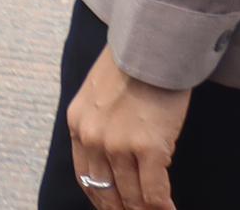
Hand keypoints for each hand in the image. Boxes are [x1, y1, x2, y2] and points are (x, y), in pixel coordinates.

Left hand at [68, 48, 190, 208]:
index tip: (113, 209)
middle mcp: (92, 138)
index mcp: (77, 125)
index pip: (86, 177)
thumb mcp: (98, 95)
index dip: (102, 200)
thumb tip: (113, 158)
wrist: (151, 47)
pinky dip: (162, 208)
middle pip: (107, 192)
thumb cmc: (132, 68)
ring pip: (131, 197)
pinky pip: (154, 192)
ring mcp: (118, 145)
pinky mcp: (147, 148)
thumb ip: (99, 125)